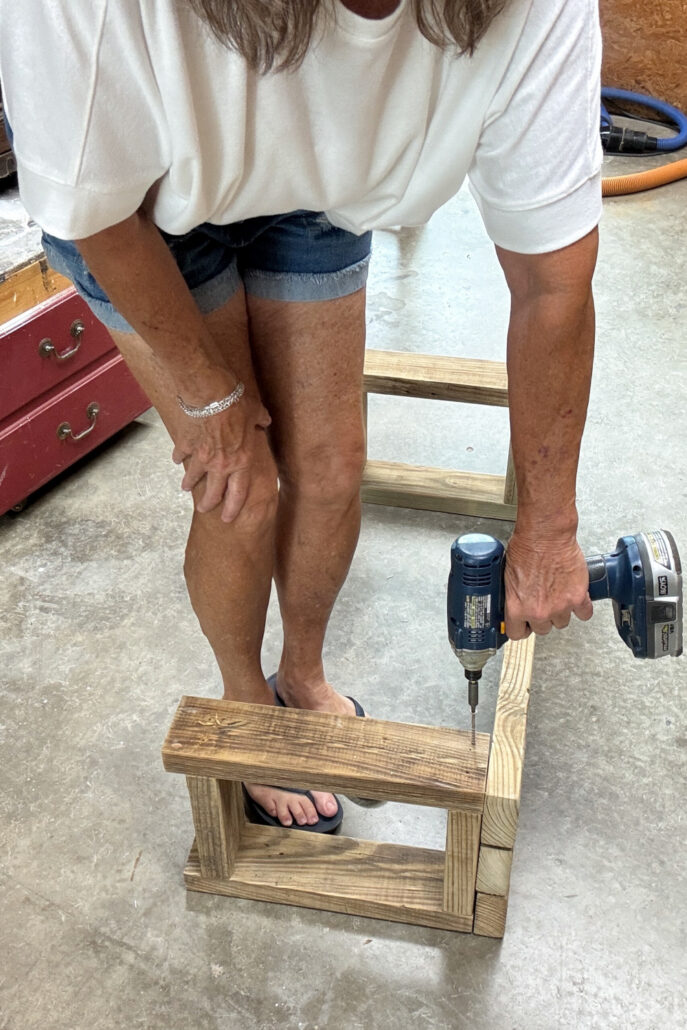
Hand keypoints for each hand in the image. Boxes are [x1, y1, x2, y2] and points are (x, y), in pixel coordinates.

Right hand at [171, 377, 270, 522]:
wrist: (212, 395)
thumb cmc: (238, 405)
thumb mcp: (256, 413)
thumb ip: (260, 421)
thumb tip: (265, 420)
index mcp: (241, 462)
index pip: (238, 493)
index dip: (232, 508)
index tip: (227, 517)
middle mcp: (221, 464)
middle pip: (213, 492)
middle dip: (208, 502)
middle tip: (203, 508)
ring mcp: (201, 456)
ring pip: (194, 476)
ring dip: (189, 483)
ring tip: (185, 488)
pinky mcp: (187, 444)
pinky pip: (181, 454)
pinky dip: (178, 456)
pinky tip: (175, 459)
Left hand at [504, 527, 592, 638]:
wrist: (546, 535)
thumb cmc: (526, 548)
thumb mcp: (508, 575)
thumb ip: (513, 596)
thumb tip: (514, 604)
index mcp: (517, 607)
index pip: (517, 634)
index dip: (522, 628)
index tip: (525, 625)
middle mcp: (539, 611)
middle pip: (543, 629)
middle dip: (543, 618)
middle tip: (543, 603)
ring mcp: (560, 607)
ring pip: (562, 622)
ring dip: (561, 611)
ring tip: (559, 595)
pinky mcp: (578, 598)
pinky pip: (584, 614)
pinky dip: (582, 607)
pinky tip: (577, 598)